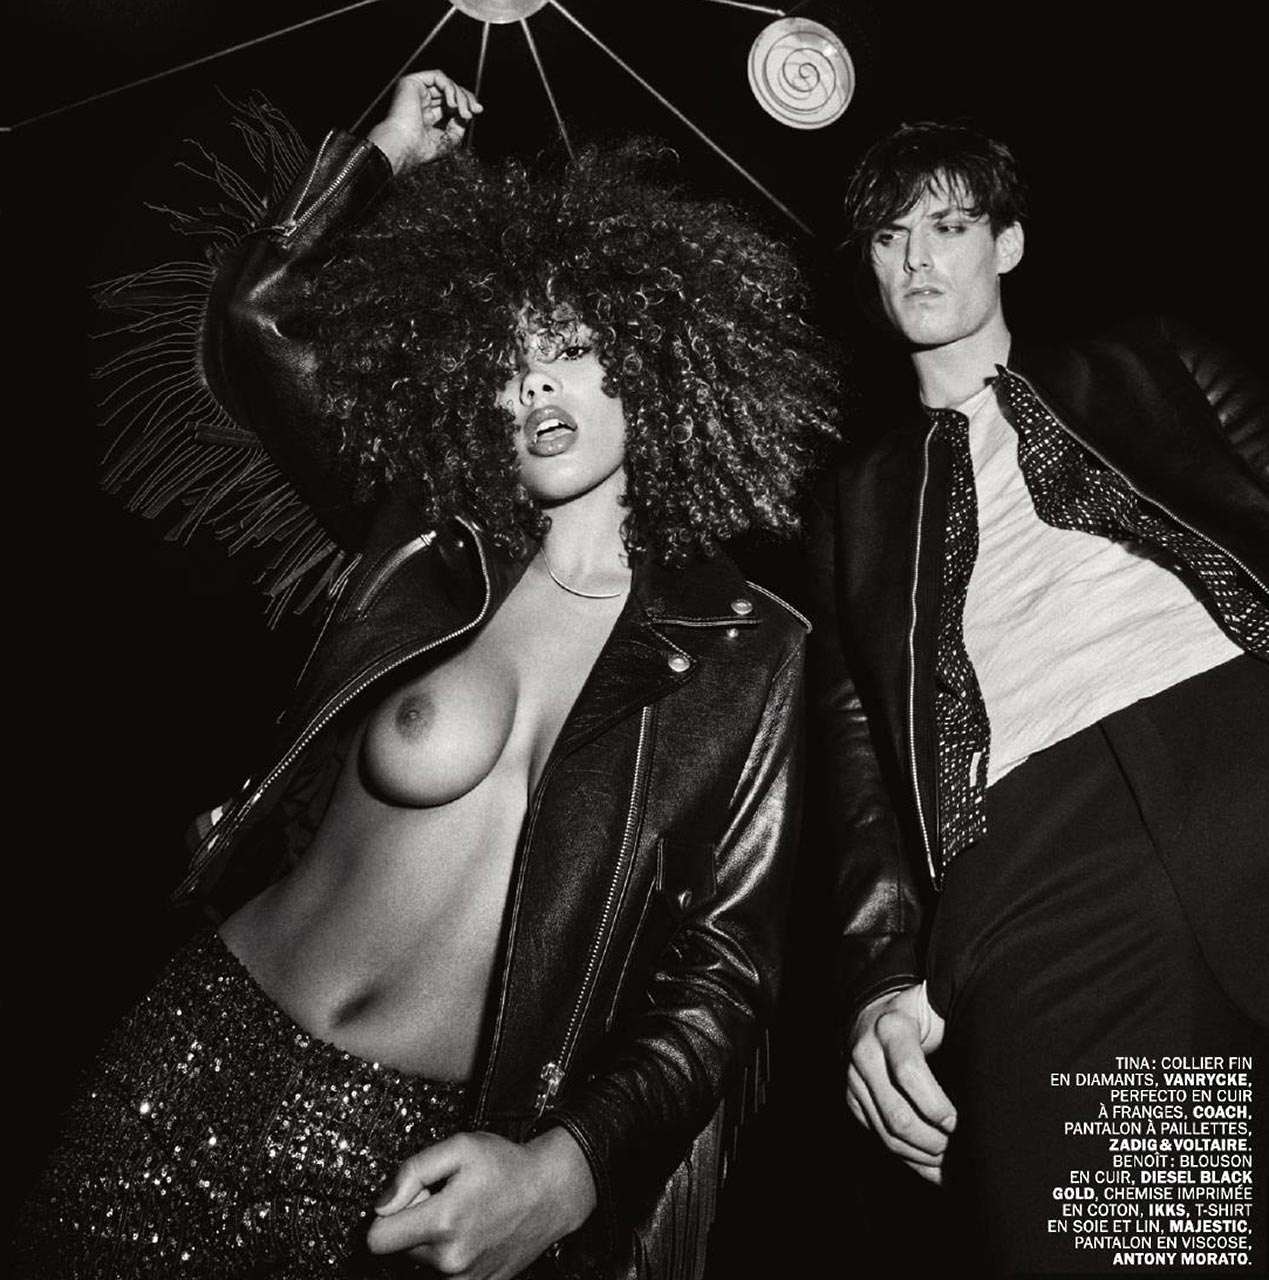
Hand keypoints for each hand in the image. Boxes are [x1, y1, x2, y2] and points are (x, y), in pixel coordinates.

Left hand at [366, 1127, 596, 1278]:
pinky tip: (473, 1230)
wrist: (551, 1193)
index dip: (389, 1212)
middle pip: (400, 1247)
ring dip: (433, 1238)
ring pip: (422, 1260)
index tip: (413, 1196)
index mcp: (443, 1222)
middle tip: (446, 1197)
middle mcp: (450, 1259)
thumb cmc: (507, 1166)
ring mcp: (464, 1278)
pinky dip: (450, 1252)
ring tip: (464, 1212)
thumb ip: (412, 1171)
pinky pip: (444, 1273)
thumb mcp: (459, 1147)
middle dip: (415, 1221)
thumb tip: (381, 1205)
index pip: (377, 1239)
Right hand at [367, 69, 482, 173]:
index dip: (465, 104)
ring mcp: (416, 91)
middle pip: (449, 91)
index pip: (450, 103)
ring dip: (460, 97)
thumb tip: (467, 115)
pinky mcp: (412, 82)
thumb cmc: (419, 149)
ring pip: (446, 84)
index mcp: (425, 115)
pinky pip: (438, 77)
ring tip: (464, 113)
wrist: (403, 146)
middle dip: (466, 99)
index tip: (478, 111)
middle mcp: (420, 101)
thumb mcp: (448, 140)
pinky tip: (453, 104)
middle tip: (476, 109)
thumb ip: (458, 126)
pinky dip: (450, 89)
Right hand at [846, 982, 956, 1183]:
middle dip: (932, 1141)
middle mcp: (866, 1053)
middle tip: (959, 1149)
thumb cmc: (921, 1015)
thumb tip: (1001, 1063)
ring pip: (887, 1133)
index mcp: (891, 1027)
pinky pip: (878, 1137)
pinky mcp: (852, 1099)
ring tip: (950, 1163)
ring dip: (922, 1156)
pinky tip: (932, 1166)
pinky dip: (908, 1158)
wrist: (875, 1013)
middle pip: (898, 1114)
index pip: (909, 1071)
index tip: (958, 1122)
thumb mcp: (938, 1008)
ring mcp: (854, 1079)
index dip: (936, 1105)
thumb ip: (963, 1021)